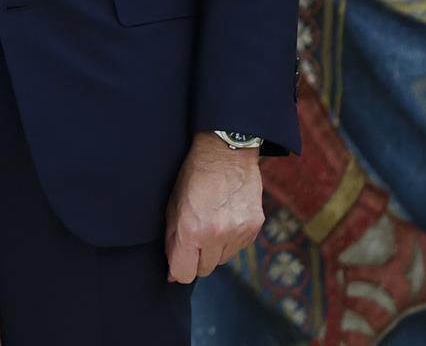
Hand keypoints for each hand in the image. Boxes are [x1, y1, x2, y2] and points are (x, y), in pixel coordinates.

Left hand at [164, 132, 263, 282]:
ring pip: (222, 260)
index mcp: (191, 230)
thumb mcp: (173, 204)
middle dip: (196, 259)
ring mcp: (238, 232)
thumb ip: (171, 239)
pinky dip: (230, 239)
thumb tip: (172, 270)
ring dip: (214, 249)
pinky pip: (238, 247)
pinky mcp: (254, 227)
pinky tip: (225, 217)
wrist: (226, 151)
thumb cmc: (193, 174)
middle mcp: (216, 235)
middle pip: (204, 270)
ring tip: (211, 222)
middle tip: (194, 237)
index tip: (177, 263)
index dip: (178, 270)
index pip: (184, 274)